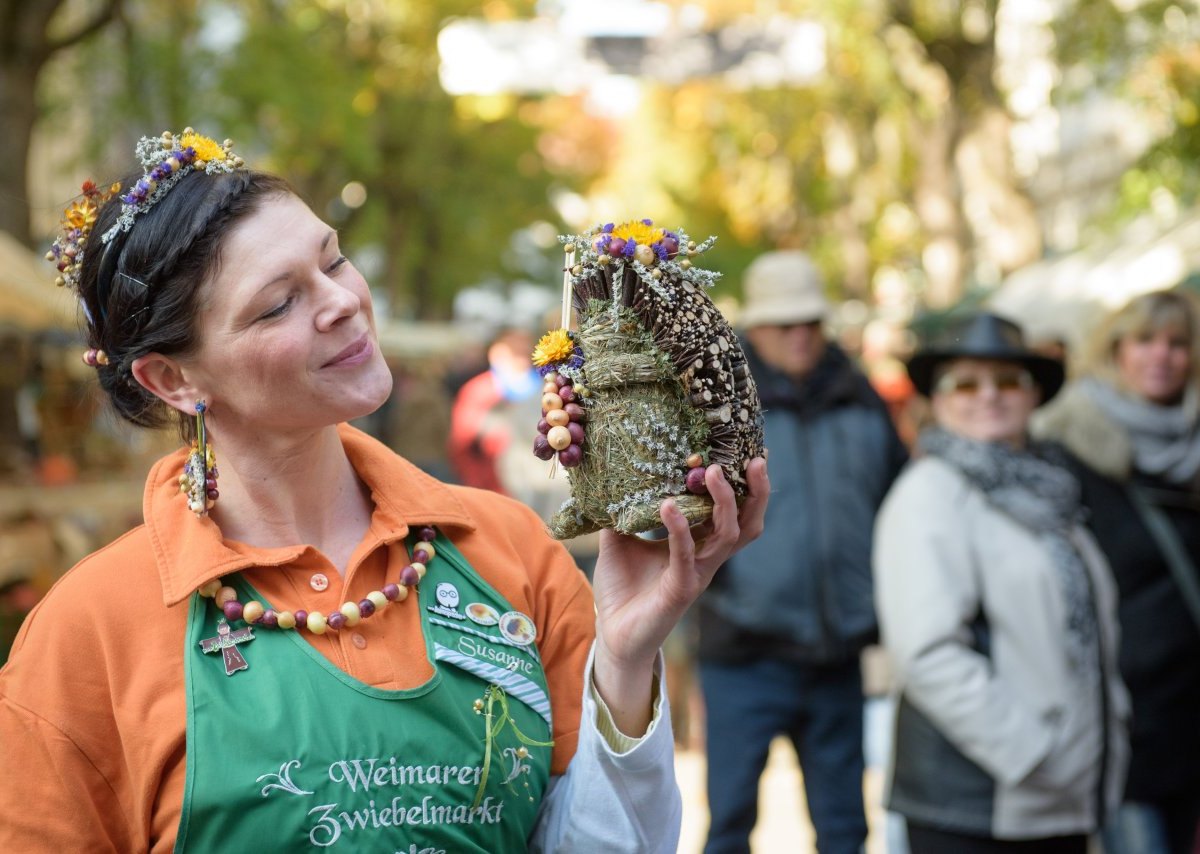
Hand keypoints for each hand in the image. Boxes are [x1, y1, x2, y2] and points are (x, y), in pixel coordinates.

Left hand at [590, 458, 768, 733]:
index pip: (732, 512)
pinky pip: (686, 556)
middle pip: (747, 524)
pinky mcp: (680, 590)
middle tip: (754, 460)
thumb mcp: (619, 539)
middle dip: (756, 492)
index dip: (745, 486)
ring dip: (723, 503)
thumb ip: (623, 510)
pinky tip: (668, 506)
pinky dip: (680, 529)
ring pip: (728, 537)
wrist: (612, 633)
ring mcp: (697, 574)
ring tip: (711, 472)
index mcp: (699, 545)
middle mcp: (706, 559)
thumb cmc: (622, 589)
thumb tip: (614, 476)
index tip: (748, 452)